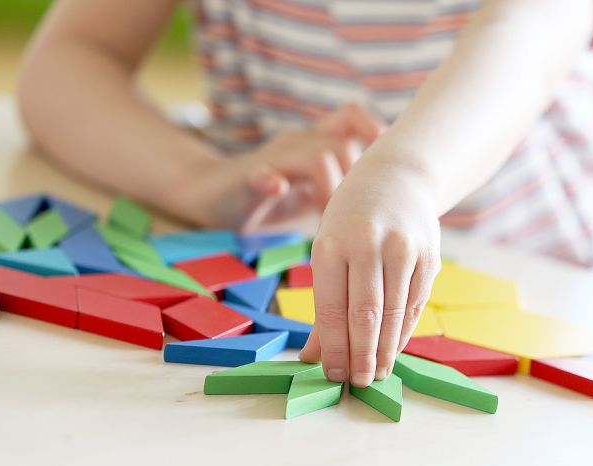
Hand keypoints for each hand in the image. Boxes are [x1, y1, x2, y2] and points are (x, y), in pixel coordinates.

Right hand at [178, 104, 385, 230]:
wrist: (206, 195)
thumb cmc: (268, 197)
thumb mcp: (311, 191)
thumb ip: (341, 187)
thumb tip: (385, 203)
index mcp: (314, 143)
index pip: (352, 118)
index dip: (374, 133)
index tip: (387, 168)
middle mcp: (297, 143)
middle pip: (345, 144)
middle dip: (356, 179)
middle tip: (354, 215)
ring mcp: (271, 158)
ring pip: (316, 157)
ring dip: (331, 189)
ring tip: (328, 219)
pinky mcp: (246, 178)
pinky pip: (262, 173)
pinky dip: (272, 180)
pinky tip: (278, 190)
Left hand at [298, 158, 441, 387]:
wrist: (398, 179)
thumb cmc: (352, 221)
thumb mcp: (328, 250)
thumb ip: (324, 305)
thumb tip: (314, 358)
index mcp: (332, 244)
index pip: (332, 308)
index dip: (334, 348)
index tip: (334, 374)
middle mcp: (368, 245)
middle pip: (366, 315)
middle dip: (361, 356)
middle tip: (358, 382)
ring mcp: (403, 250)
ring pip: (394, 314)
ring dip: (385, 350)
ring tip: (376, 374)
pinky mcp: (429, 257)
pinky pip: (415, 305)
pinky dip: (403, 332)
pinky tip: (393, 349)